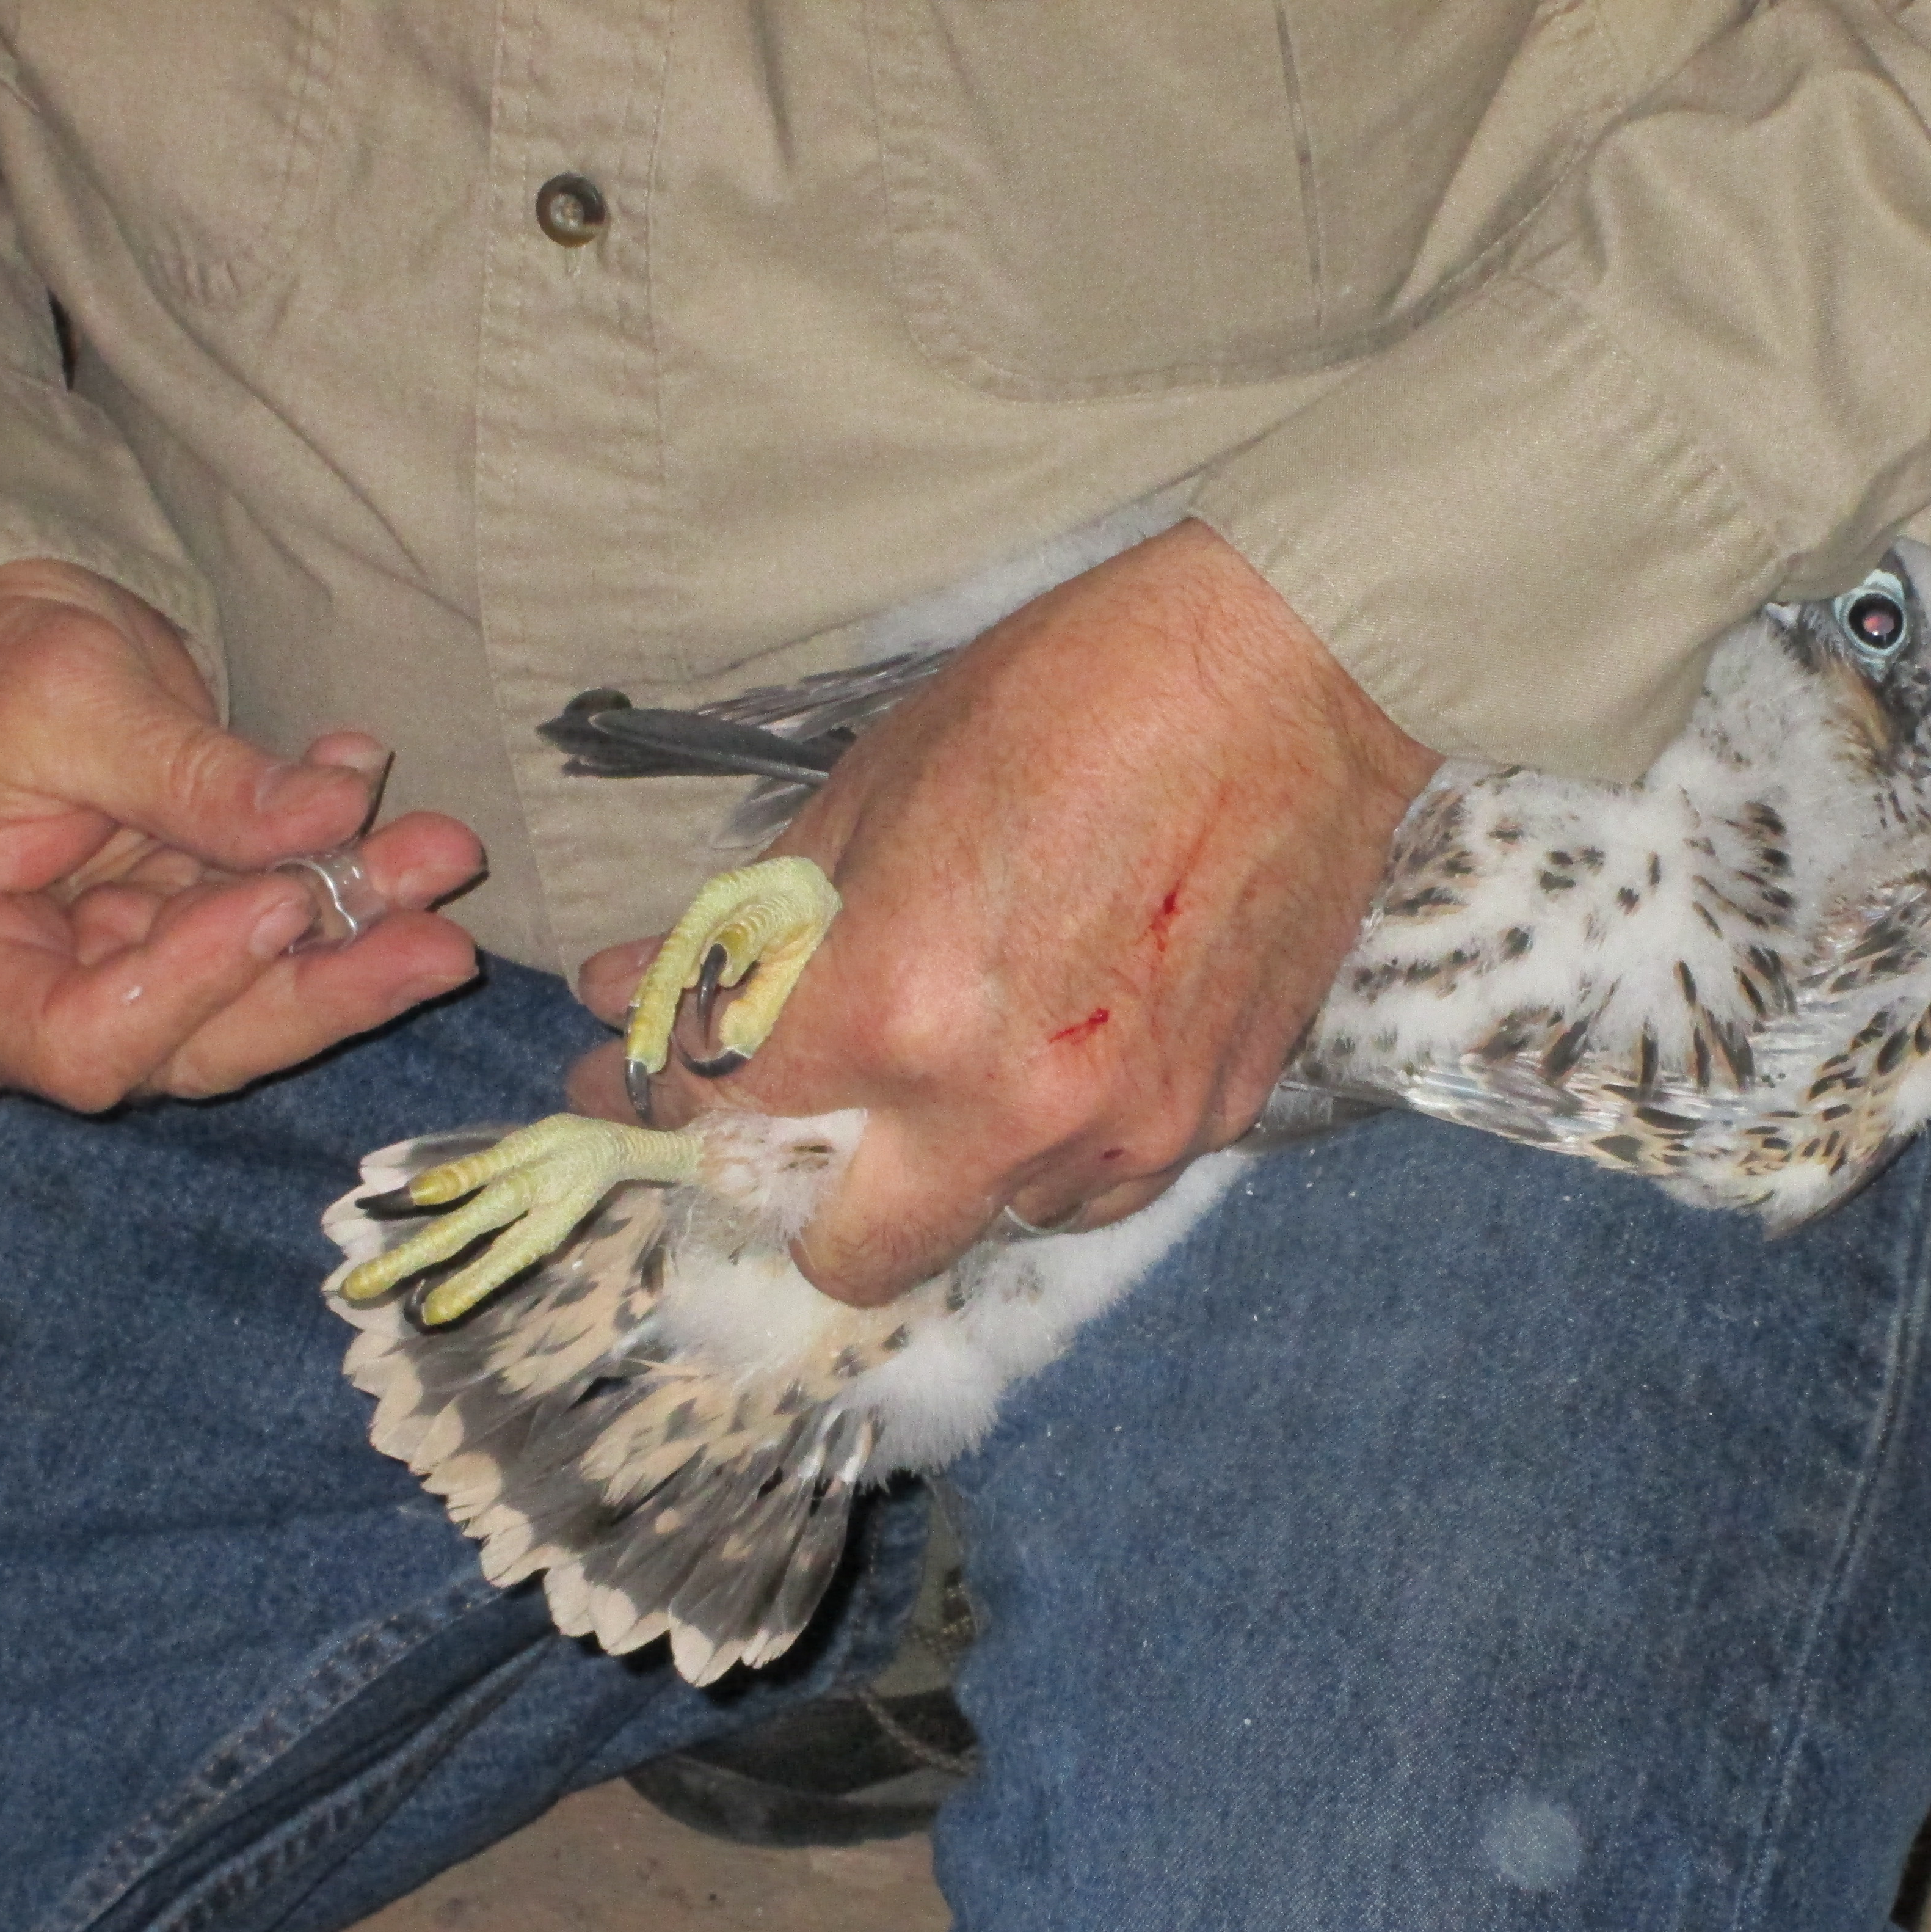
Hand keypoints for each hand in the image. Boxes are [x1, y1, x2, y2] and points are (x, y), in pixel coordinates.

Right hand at [0, 559, 484, 1107]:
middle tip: (441, 935)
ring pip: (260, 996)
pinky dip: (347, 880)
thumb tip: (332, 811)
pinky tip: (401, 819)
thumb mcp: (67, 696)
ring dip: (362, 932)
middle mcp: (30, 1001)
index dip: (193, 987)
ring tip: (442, 859)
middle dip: (328, 981)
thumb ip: (190, 771)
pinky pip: (281, 935)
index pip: (80, 1039)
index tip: (277, 903)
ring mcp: (118, 977)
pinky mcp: (185, 939)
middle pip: (199, 1042)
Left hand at [569, 521, 1438, 1304]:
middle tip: (792, 1117)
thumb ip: (752, 922)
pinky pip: (1099, 1189)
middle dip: (796, 1199)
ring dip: (943, 1174)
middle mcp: (1008, 1111)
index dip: (656, 1101)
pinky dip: (1054, 1154)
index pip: (728, 1120)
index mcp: (900, 1013)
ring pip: (988, 1229)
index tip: (639, 1081)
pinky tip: (1057, 1060)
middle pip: (850, 1258)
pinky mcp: (1218, 1120)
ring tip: (953, 1063)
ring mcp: (1126, 1132)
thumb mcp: (875, 784)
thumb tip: (635, 990)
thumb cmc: (1073, 696)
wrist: (1295, 673)